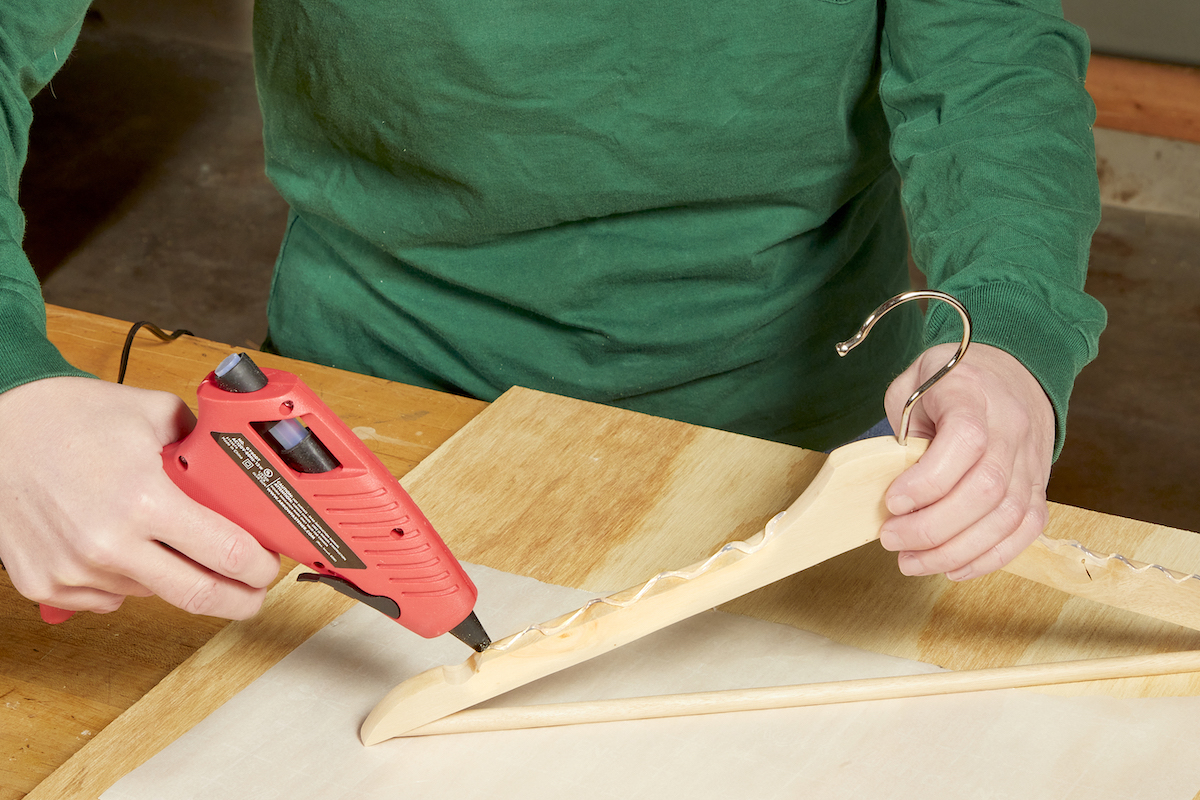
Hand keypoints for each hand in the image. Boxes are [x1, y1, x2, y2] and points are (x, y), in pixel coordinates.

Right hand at [0, 377, 279, 617]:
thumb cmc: (66, 418)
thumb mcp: (151, 411)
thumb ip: (201, 441)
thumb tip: (239, 468)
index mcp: (143, 499)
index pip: (226, 553)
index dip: (259, 566)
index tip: (269, 565)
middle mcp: (109, 544)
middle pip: (198, 595)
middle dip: (239, 599)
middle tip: (252, 590)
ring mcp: (76, 571)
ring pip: (153, 593)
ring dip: (175, 575)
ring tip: (169, 540)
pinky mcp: (47, 587)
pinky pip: (110, 598)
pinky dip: (129, 579)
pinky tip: (123, 545)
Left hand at [878, 343, 1054, 579]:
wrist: (1013, 368)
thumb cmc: (951, 378)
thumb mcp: (913, 382)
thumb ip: (902, 427)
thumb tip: (892, 480)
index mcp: (972, 392)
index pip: (965, 440)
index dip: (928, 480)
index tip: (892, 501)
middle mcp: (1011, 427)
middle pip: (986, 489)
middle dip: (933, 527)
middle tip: (891, 539)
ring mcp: (1030, 459)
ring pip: (1007, 517)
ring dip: (956, 550)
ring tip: (912, 561)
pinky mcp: (1039, 484)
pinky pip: (1025, 529)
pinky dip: (989, 557)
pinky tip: (953, 567)